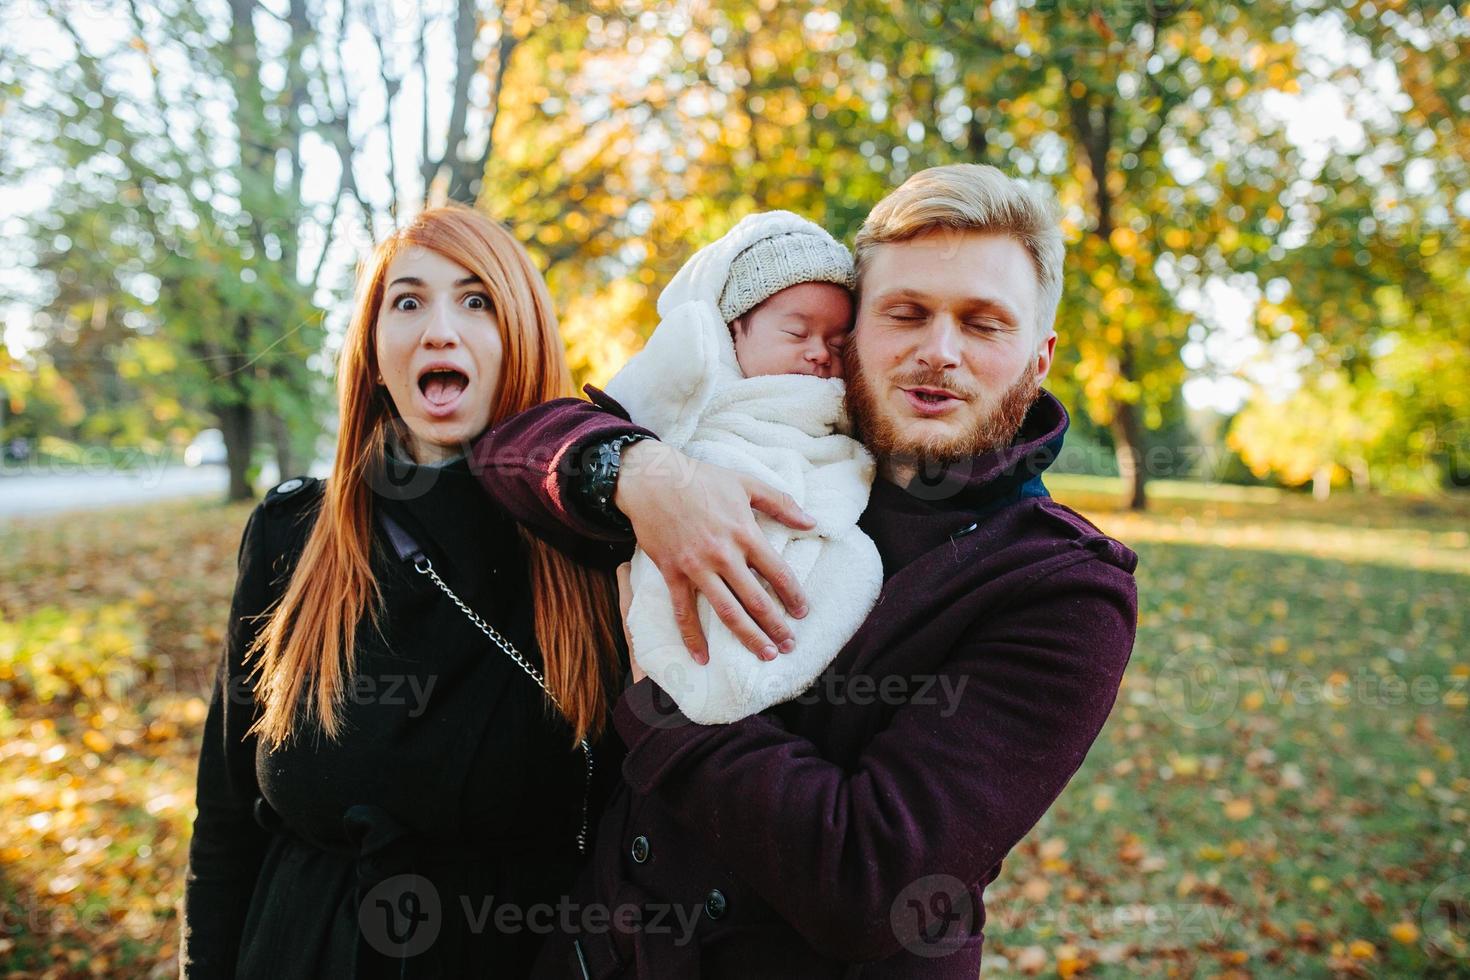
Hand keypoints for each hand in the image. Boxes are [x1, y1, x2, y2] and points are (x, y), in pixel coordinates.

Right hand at [614, 440, 813, 663]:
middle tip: (790, 645)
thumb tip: (812, 522)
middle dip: (776, 625)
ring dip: (748, 636)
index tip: (802, 612)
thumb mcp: (746, 483)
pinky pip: (683, 611)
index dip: (793, 595)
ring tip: (766, 654)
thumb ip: (781, 503)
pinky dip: (692, 637)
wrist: (653, 479)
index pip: (778, 572)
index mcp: (744, 533)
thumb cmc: (701, 479)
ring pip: (726, 611)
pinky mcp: (672, 574)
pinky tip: (702, 659)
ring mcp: (696, 567)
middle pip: (756, 599)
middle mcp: (723, 555)